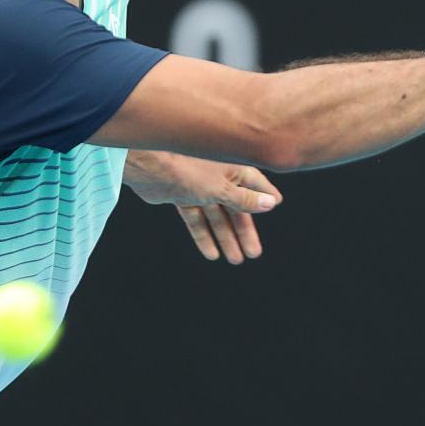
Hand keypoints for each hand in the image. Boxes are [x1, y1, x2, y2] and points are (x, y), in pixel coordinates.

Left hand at [123, 150, 282, 263]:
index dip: (264, 196)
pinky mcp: (182, 196)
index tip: (275, 205)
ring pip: (216, 216)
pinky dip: (203, 235)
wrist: (149, 165)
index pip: (254, 183)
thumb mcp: (222, 188)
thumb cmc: (188, 168)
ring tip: (235, 260)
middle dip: (243, 231)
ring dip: (225, 237)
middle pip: (235, 207)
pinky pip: (197, 219)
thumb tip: (272, 204)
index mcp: (231, 167)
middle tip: (253, 253)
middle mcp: (217, 175)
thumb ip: (245, 199)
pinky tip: (211, 254)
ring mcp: (199, 186)